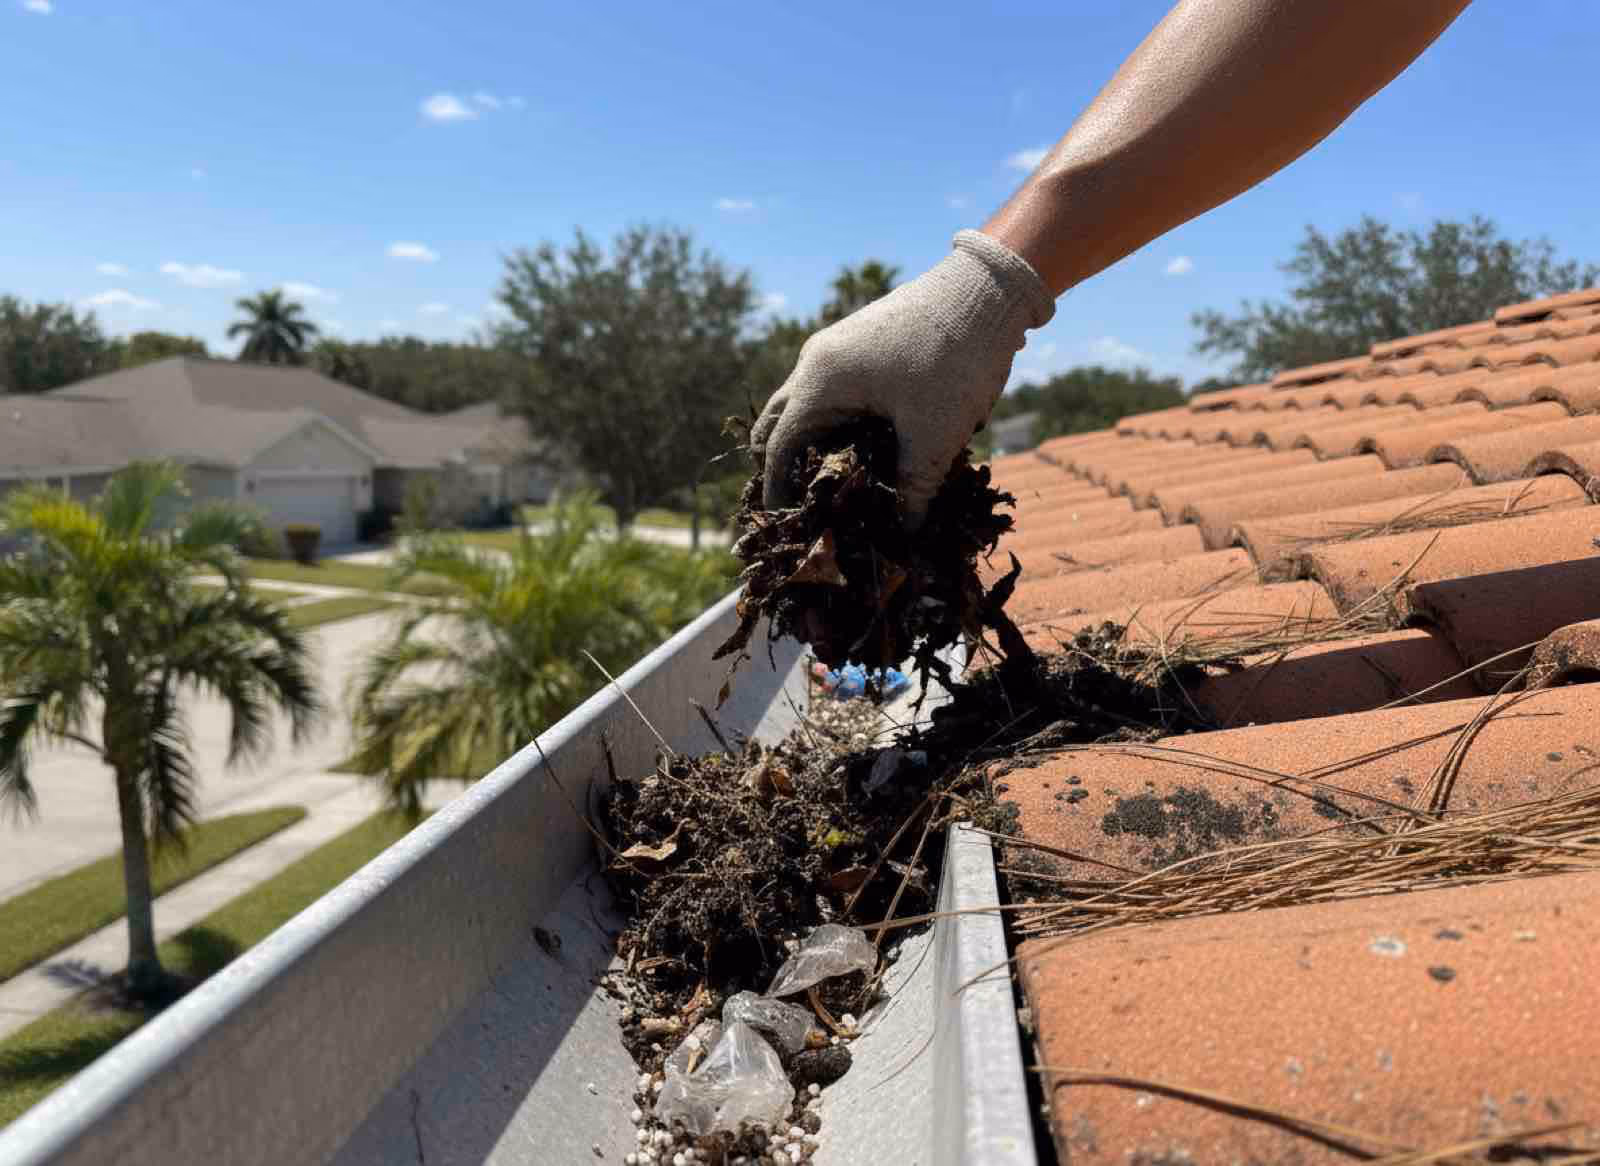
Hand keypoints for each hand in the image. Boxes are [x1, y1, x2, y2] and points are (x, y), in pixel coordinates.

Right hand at [750, 230, 1055, 528]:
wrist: (987, 289)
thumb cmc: (955, 360)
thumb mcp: (935, 434)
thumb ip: (915, 487)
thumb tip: (907, 532)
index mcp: (820, 381)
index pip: (778, 444)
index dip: (777, 487)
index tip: (783, 520)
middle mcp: (817, 361)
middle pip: (780, 420)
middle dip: (784, 463)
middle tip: (800, 504)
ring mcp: (837, 348)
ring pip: (806, 403)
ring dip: (812, 441)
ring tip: (831, 483)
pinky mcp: (861, 344)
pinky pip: (832, 390)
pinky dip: (834, 421)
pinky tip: (861, 447)